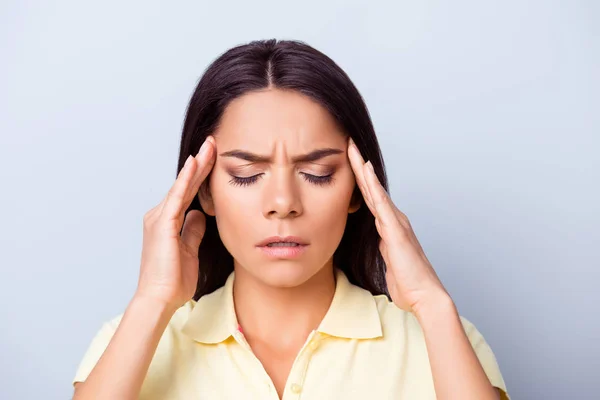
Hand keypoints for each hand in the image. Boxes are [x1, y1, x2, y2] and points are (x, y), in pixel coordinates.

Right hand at [135, 136, 215, 308]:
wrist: (160, 298)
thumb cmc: (173, 279)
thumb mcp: (190, 250)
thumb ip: (193, 230)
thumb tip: (200, 214)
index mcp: (168, 222)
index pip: (189, 192)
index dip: (202, 175)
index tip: (215, 158)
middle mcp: (161, 215)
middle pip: (186, 184)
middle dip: (201, 163)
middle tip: (214, 143)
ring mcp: (160, 218)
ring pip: (182, 185)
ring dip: (197, 165)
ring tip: (210, 146)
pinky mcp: (163, 224)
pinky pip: (177, 196)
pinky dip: (186, 179)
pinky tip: (195, 163)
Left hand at [347, 138, 450, 315]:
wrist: (425, 296)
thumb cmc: (408, 283)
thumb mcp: (389, 262)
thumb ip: (383, 249)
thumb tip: (378, 243)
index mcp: (389, 227)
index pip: (370, 198)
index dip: (359, 180)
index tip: (347, 162)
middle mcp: (393, 220)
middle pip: (372, 188)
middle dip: (358, 166)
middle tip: (348, 144)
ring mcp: (396, 223)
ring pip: (375, 190)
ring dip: (363, 170)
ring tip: (352, 150)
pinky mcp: (396, 231)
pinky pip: (381, 204)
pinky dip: (373, 186)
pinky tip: (365, 171)